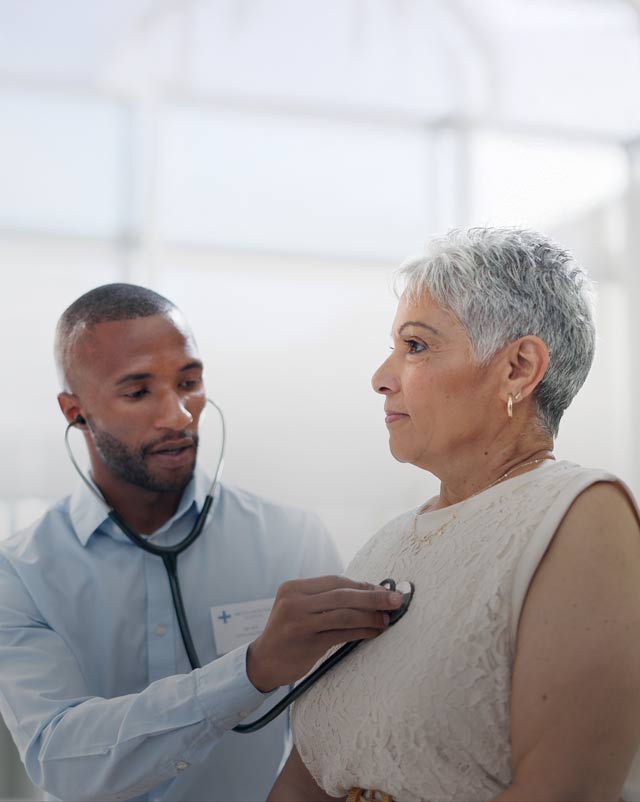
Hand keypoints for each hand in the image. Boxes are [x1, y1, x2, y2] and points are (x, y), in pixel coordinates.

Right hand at [246, 575, 403, 691]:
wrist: (263, 662)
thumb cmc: (289, 634)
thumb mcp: (299, 609)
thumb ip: (326, 600)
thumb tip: (369, 593)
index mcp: (294, 587)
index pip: (335, 581)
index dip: (362, 585)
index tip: (384, 590)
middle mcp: (295, 601)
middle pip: (342, 594)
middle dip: (373, 597)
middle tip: (397, 599)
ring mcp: (299, 622)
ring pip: (344, 614)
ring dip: (371, 616)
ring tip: (387, 619)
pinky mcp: (307, 643)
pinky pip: (342, 634)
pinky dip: (362, 631)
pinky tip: (374, 632)